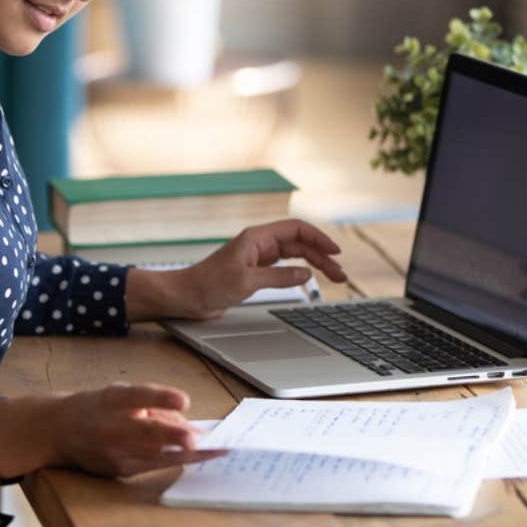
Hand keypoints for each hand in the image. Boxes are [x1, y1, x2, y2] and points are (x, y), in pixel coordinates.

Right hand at [46, 383, 224, 476]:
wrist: (59, 430)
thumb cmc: (98, 406)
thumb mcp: (121, 394)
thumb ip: (154, 404)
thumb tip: (189, 424)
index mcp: (111, 398)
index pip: (137, 395)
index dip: (161, 397)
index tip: (183, 400)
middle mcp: (110, 425)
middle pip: (145, 431)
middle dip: (174, 436)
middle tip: (198, 439)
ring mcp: (113, 451)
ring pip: (153, 454)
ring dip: (185, 454)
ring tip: (214, 451)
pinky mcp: (118, 470)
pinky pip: (151, 465)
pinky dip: (175, 461)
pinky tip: (196, 457)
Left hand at [172, 218, 344, 319]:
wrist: (186, 296)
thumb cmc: (208, 285)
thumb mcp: (247, 282)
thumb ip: (278, 277)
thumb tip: (306, 273)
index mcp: (257, 238)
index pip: (295, 230)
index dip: (318, 238)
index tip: (335, 252)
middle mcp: (259, 244)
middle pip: (298, 243)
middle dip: (321, 255)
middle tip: (340, 274)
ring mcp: (257, 256)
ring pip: (293, 255)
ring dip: (314, 264)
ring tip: (333, 277)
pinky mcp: (254, 270)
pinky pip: (283, 266)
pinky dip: (299, 271)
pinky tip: (309, 278)